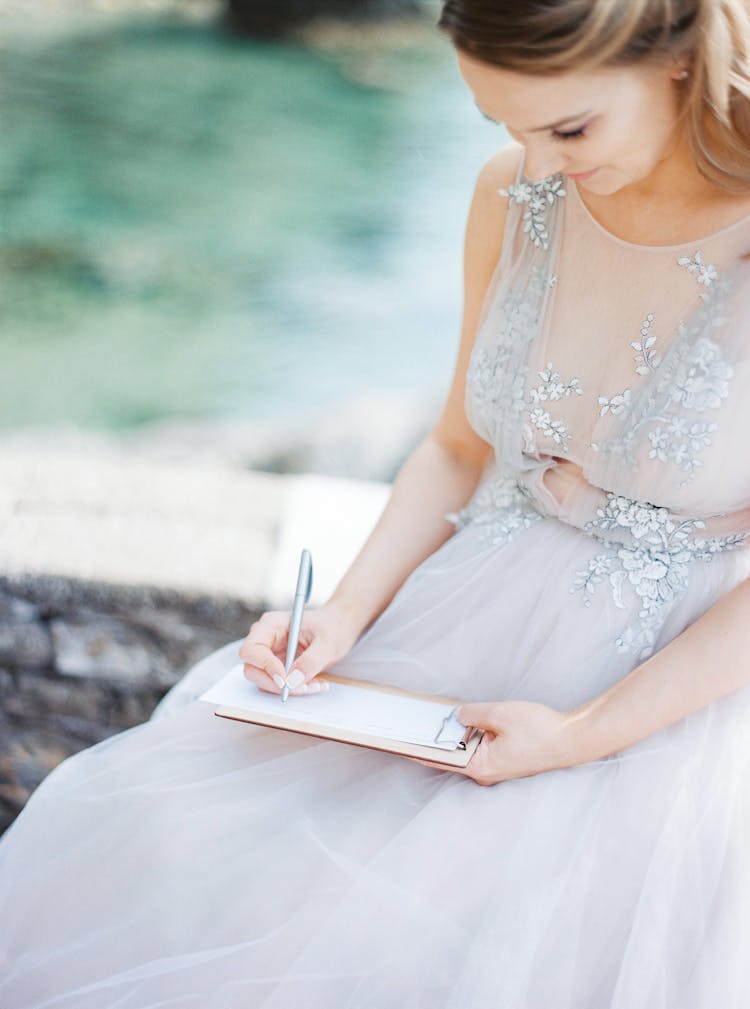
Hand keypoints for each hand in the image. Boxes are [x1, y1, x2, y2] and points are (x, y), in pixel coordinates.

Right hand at [238, 600, 360, 696]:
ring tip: (316, 685)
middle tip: (304, 688)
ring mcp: (270, 654)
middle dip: (277, 684)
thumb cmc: (333, 626)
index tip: (285, 680)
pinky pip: (278, 684)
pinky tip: (315, 684)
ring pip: (264, 681)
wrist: (340, 627)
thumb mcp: (327, 642)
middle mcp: (266, 639)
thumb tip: (292, 681)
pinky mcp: (278, 667)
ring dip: (289, 689)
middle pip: (253, 669)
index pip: (252, 649)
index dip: (265, 667)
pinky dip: (295, 689)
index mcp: (271, 625)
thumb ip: (310, 661)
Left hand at [404, 700, 582, 785]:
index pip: (440, 760)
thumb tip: (457, 716)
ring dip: (455, 737)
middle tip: (414, 724)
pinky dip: (471, 736)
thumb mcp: (501, 714)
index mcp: (481, 766)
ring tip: (437, 719)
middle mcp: (486, 772)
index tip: (398, 745)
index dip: (417, 751)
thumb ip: (473, 714)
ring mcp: (496, 767)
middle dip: (435, 740)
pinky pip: (480, 747)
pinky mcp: (506, 759)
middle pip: (451, 756)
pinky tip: (465, 721)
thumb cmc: (541, 731)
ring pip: (466, 750)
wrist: (573, 739)